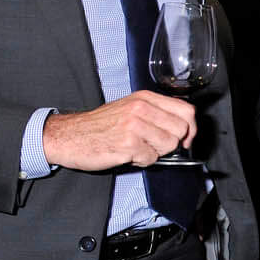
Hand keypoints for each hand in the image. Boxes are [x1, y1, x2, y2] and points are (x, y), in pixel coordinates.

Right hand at [43, 91, 195, 170]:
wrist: (69, 135)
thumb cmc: (99, 125)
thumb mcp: (129, 108)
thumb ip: (155, 113)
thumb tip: (184, 127)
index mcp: (144, 98)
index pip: (186, 110)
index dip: (190, 128)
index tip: (185, 138)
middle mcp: (141, 108)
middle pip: (181, 130)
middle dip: (171, 142)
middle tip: (154, 145)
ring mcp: (134, 126)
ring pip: (169, 145)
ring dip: (155, 152)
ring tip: (137, 147)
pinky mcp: (128, 145)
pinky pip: (151, 159)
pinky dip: (141, 161)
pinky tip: (127, 154)